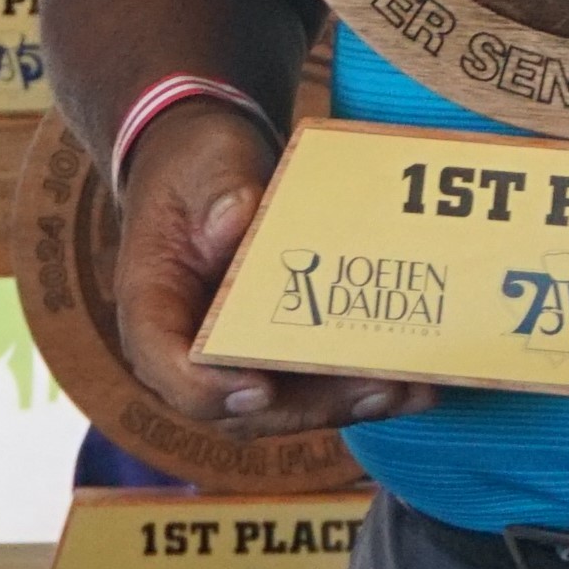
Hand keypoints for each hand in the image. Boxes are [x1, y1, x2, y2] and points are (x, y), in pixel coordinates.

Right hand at [108, 102, 434, 435]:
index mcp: (153, 306)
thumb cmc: (197, 164)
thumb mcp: (202, 163)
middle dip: (313, 404)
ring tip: (412, 389)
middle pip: (242, 403)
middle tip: (375, 389)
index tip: (259, 387)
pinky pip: (315, 382)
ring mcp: (237, 356)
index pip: (166, 364)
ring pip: (288, 403)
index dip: (208, 387)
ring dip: (350, 402)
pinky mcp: (276, 351)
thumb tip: (236, 221)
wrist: (209, 167)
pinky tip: (415, 381)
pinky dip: (361, 384)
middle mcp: (191, 347)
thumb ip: (217, 190)